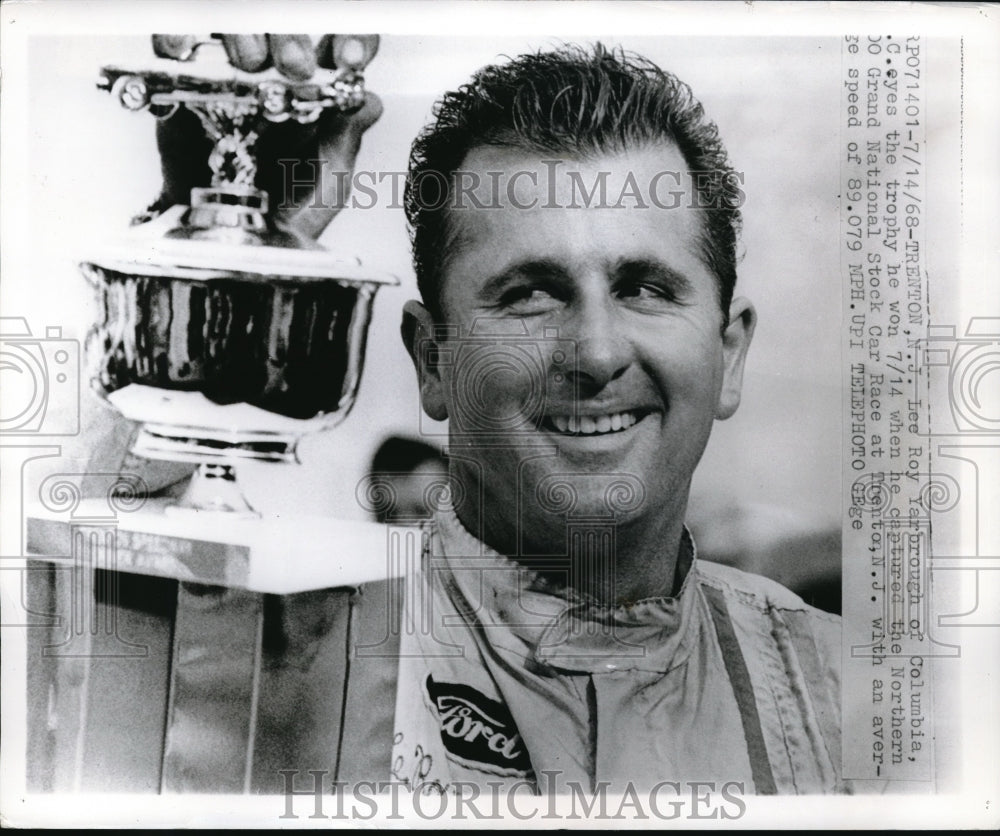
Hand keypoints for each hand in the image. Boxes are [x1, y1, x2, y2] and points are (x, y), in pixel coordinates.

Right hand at [147, 34, 381, 238]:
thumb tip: (367, 102)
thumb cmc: (280, 211)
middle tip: (295, 66)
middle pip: (285, 25)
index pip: (343, 42)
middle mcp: (277, 72)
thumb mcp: (326, 183)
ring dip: (241, 33)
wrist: (223, 240)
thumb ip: (346, 141)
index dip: (350, 40)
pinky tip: (182, 51)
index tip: (350, 58)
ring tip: (246, 64)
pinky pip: (175, 42)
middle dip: (291, 39)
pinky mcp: (184, 80)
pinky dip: (176, 39)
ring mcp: (230, 72)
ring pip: (234, 23)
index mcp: (320, 92)